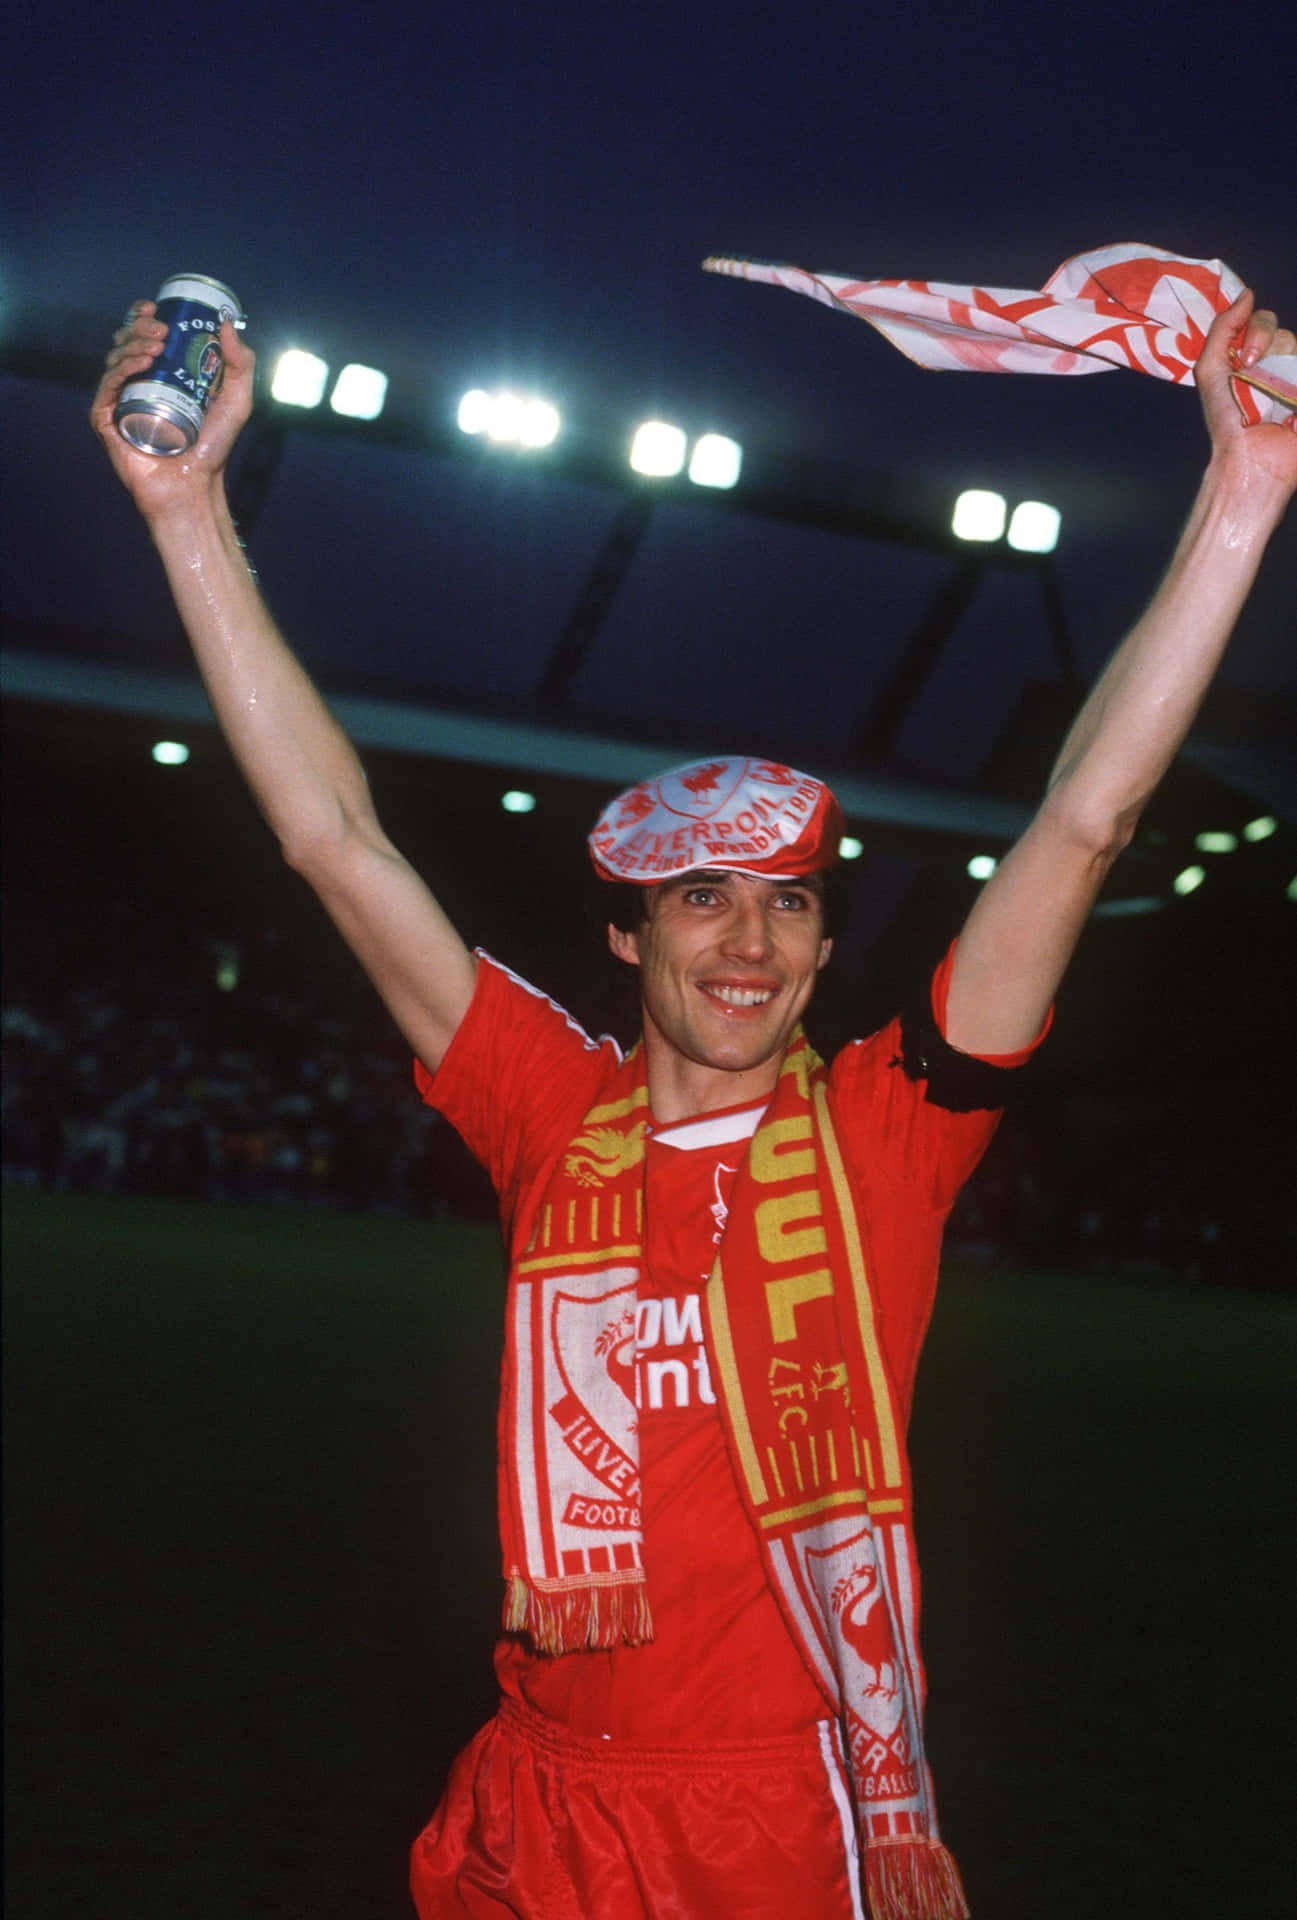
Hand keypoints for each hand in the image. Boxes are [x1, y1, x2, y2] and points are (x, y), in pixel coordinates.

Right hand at [89, 300, 255, 518]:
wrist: (194, 484)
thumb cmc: (213, 446)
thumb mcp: (238, 400)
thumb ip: (240, 362)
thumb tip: (225, 322)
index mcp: (158, 374)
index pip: (142, 335)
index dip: (143, 316)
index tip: (155, 307)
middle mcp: (135, 383)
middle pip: (126, 342)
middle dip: (140, 328)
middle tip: (161, 330)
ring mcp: (119, 400)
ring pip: (115, 359)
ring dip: (132, 344)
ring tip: (156, 346)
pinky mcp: (107, 419)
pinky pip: (108, 386)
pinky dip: (122, 368)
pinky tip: (141, 361)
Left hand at [1195, 290, 1296, 496]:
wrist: (1249, 455)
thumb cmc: (1226, 418)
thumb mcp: (1210, 369)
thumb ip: (1223, 328)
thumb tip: (1247, 294)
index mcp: (1248, 357)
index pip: (1263, 321)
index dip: (1257, 332)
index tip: (1245, 360)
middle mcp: (1273, 364)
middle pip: (1284, 334)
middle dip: (1269, 349)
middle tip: (1253, 375)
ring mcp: (1293, 377)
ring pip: (1296, 349)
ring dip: (1284, 371)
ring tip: (1272, 398)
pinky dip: (1295, 383)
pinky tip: (1289, 405)